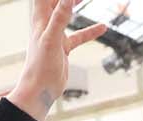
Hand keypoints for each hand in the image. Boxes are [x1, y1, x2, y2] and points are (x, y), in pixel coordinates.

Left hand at [9, 0, 108, 120]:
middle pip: (56, 1)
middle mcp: (46, 23)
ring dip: (76, 3)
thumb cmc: (40, 66)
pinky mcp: (62, 48)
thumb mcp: (52, 39)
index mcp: (40, 18)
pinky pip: (78, 36)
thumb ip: (60, 17)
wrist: (39, 90)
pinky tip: (103, 27)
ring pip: (67, 14)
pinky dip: (89, 31)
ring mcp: (55, 35)